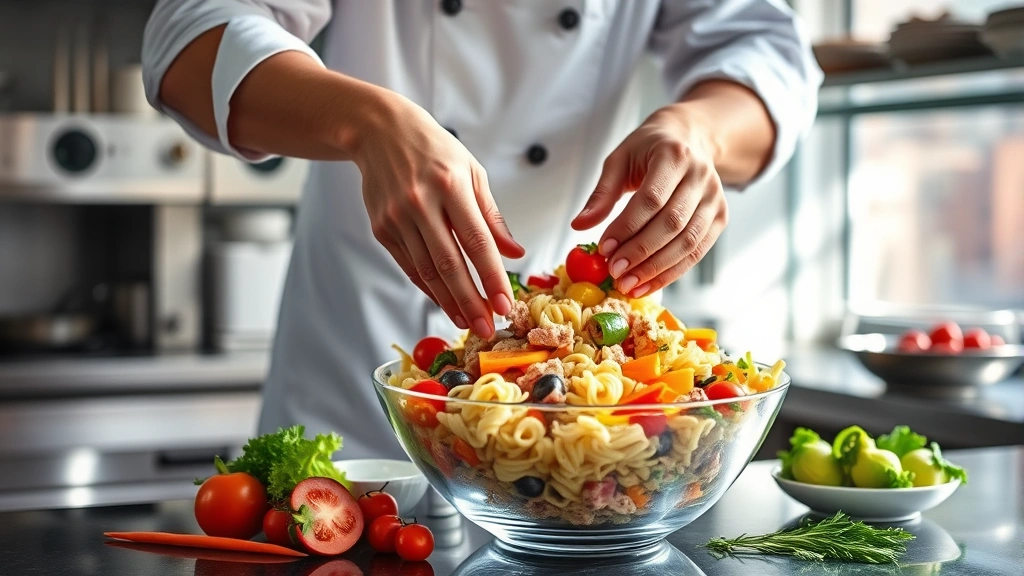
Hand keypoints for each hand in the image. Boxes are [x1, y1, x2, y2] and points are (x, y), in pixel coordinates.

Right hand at [355, 93, 524, 336]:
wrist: (379, 131)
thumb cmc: (433, 150)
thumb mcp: (472, 172)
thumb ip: (492, 216)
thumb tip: (515, 252)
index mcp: (450, 185)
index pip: (476, 241)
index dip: (491, 277)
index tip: (505, 304)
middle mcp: (420, 203)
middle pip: (449, 264)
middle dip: (470, 301)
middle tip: (486, 328)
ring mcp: (397, 218)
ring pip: (426, 271)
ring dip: (449, 302)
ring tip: (468, 323)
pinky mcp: (381, 229)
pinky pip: (409, 266)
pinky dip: (428, 288)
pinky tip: (445, 303)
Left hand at [571, 104, 727, 296]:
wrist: (689, 139)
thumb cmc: (649, 150)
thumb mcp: (619, 160)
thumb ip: (602, 194)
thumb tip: (579, 224)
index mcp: (674, 155)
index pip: (651, 198)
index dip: (627, 227)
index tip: (605, 249)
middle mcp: (700, 176)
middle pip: (672, 223)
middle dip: (641, 252)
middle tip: (615, 272)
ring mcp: (715, 198)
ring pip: (688, 242)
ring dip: (656, 269)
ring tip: (629, 284)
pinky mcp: (720, 218)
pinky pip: (697, 252)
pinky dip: (672, 272)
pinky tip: (648, 284)